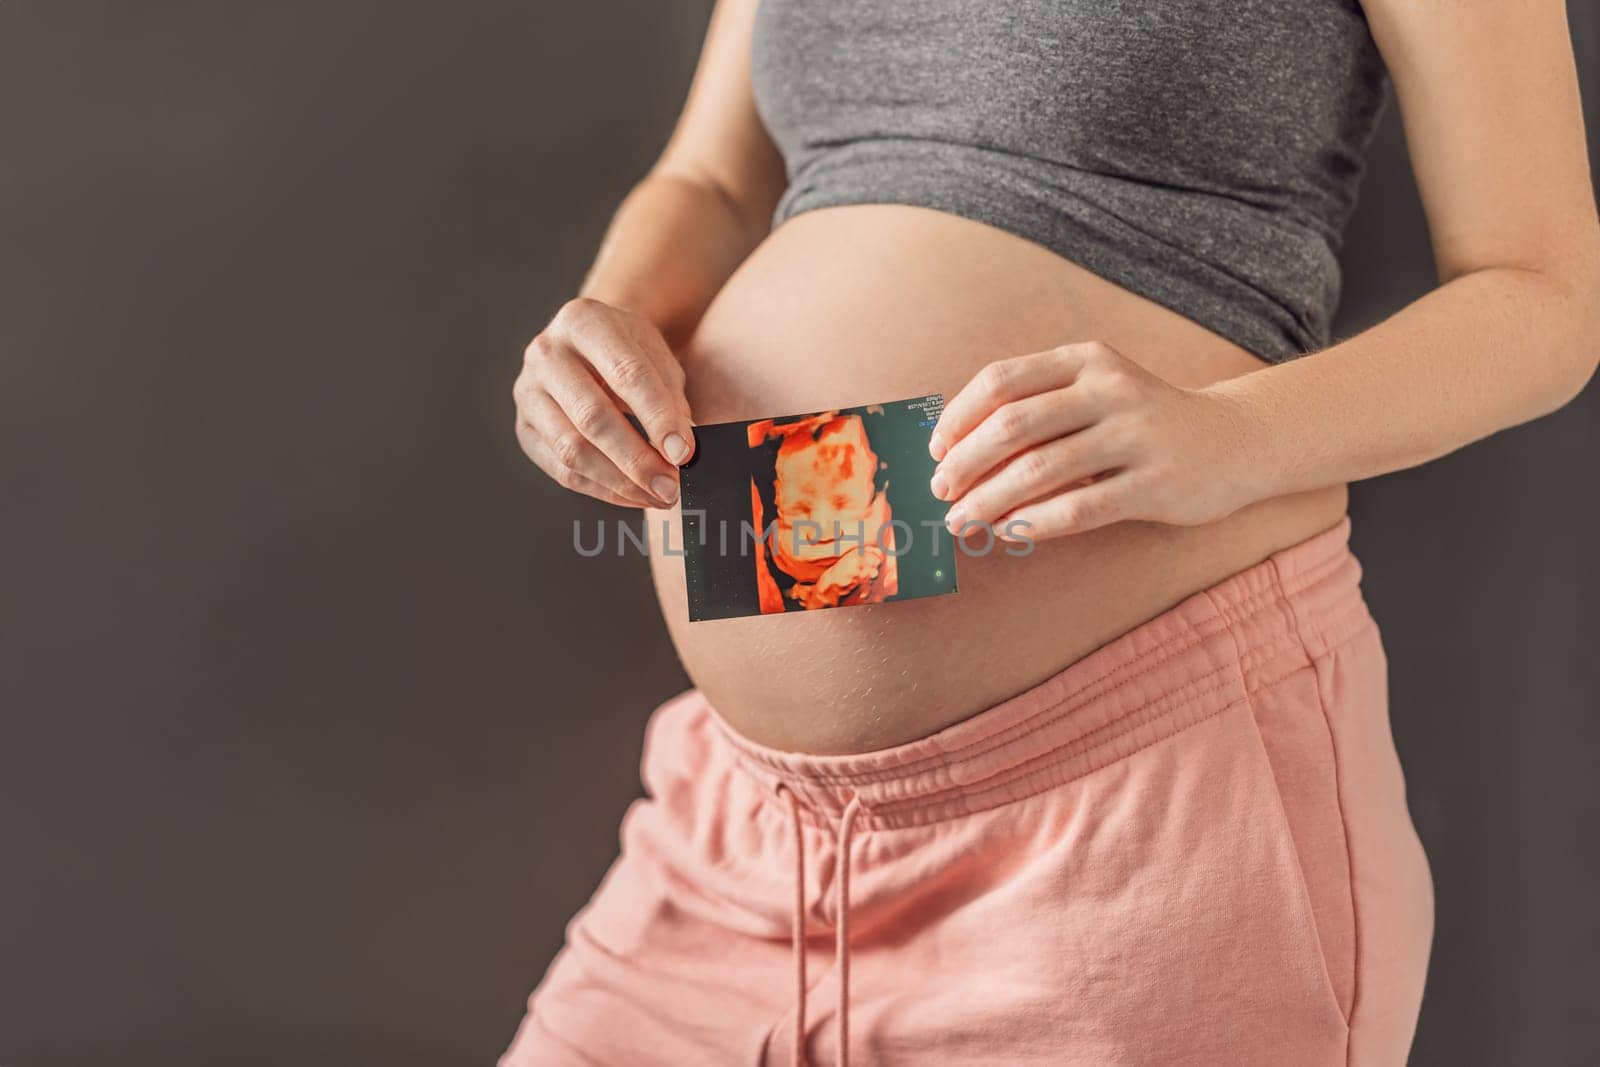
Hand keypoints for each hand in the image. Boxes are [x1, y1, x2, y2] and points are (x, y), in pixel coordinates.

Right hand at [514, 298, 694, 507]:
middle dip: (637, 459)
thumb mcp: (658, 358)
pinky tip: (635, 496)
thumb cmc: (630, 352)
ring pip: (572, 450)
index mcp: (584, 321)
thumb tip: (682, 451)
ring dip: (620, 482)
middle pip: (592, 416)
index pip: (626, 373)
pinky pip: (561, 470)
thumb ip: (671, 399)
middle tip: (672, 486)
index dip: (658, 417)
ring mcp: (528, 391)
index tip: (684, 452)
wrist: (589, 346)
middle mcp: (546, 352)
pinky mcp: (524, 428)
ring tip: (659, 495)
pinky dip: (603, 490)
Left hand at [929, 342, 1264, 540]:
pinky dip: (1033, 524)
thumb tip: (957, 450)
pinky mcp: (1155, 484)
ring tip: (962, 521)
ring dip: (988, 500)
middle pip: (1012, 424)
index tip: (935, 450)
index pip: (1001, 379)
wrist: (1236, 441)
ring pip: (1039, 470)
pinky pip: (1078, 508)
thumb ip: (1041, 408)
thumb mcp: (1097, 392)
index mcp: (1086, 360)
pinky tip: (1009, 533)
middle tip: (941, 491)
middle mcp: (1110, 390)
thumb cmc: (1144, 422)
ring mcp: (1135, 436)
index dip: (958, 417)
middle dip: (964, 462)